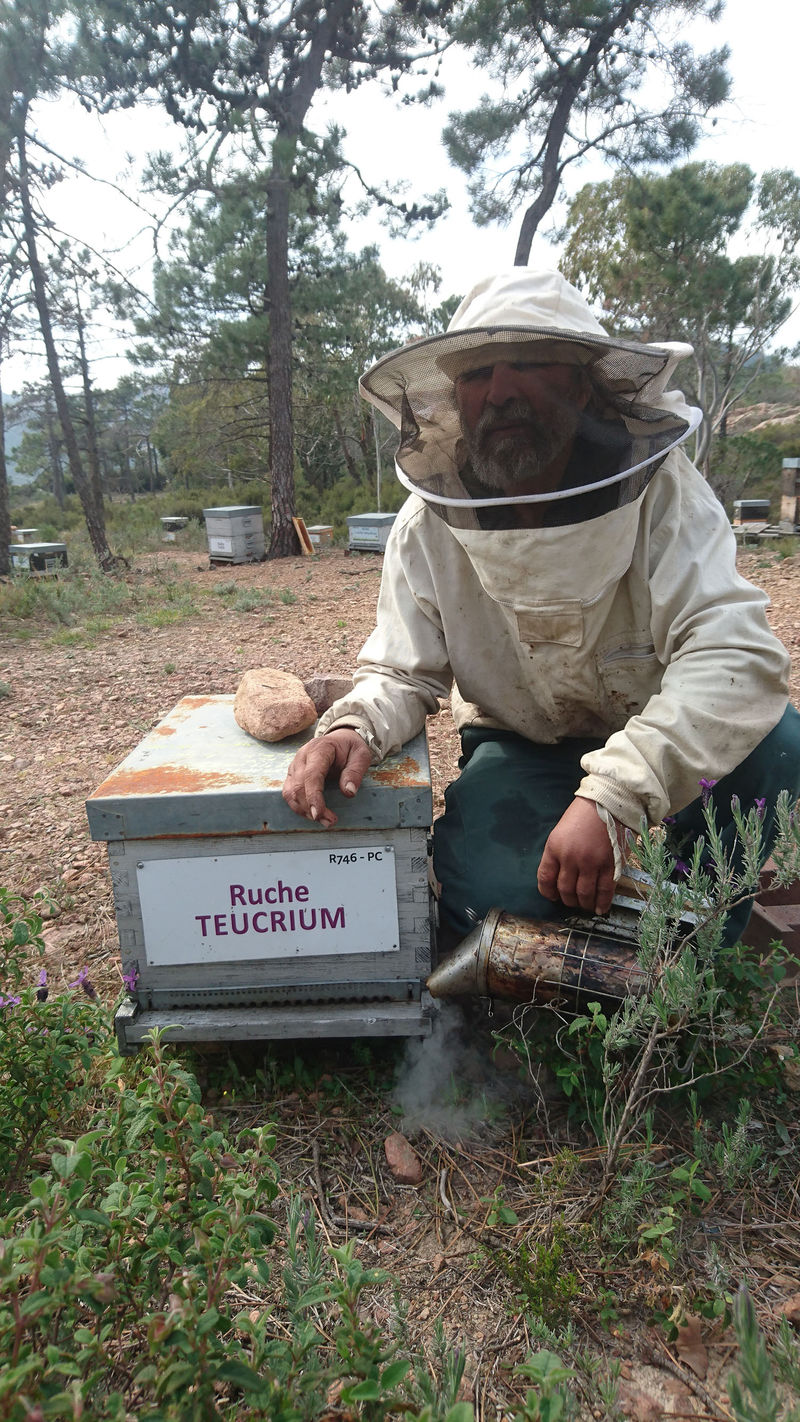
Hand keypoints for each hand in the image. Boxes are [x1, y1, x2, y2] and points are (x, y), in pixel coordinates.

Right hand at [282, 729, 371, 827]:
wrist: (341, 740)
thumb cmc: (351, 748)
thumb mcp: (361, 755)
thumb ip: (355, 772)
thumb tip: (348, 792)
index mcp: (319, 749)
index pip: (311, 775)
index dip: (313, 796)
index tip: (319, 814)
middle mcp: (302, 756)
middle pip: (298, 786)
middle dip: (310, 808)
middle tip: (329, 822)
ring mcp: (295, 766)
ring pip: (290, 792)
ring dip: (303, 810)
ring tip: (323, 821)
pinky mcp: (293, 775)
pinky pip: (289, 793)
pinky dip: (299, 807)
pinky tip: (312, 814)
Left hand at [537, 797, 617, 915]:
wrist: (610, 802)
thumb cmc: (585, 813)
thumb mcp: (562, 830)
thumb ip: (559, 853)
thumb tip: (561, 876)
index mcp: (554, 847)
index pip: (545, 878)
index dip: (548, 892)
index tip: (553, 896)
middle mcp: (570, 857)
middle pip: (565, 890)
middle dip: (567, 900)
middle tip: (572, 902)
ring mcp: (591, 862)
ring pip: (584, 894)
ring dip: (584, 904)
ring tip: (586, 905)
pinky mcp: (610, 864)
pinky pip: (605, 890)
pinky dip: (602, 902)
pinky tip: (601, 908)